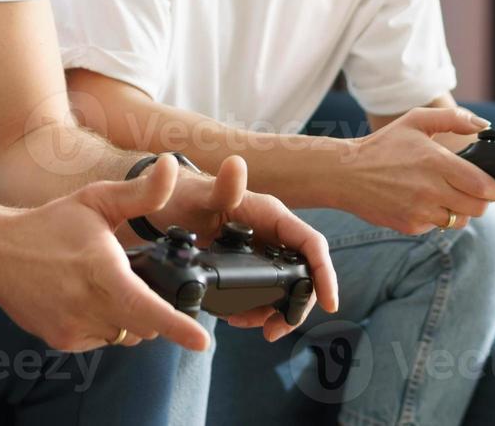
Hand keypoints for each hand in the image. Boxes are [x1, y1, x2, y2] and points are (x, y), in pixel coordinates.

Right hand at [0, 155, 211, 352]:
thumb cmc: (49, 224)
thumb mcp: (96, 200)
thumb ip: (140, 192)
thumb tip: (171, 166)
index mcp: (99, 268)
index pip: (143, 304)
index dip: (176, 326)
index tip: (201, 342)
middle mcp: (86, 303)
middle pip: (145, 323)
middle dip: (153, 307)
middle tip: (136, 277)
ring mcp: (73, 326)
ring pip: (125, 334)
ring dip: (128, 316)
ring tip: (104, 284)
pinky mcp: (63, 341)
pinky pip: (102, 340)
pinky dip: (104, 323)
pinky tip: (85, 298)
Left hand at [143, 154, 339, 340]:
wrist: (164, 205)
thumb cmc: (184, 194)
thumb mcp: (202, 194)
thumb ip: (222, 185)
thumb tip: (237, 164)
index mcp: (272, 215)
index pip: (311, 244)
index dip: (325, 274)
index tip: (331, 304)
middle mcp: (273, 233)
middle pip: (304, 273)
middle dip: (296, 306)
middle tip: (273, 331)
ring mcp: (263, 250)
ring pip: (286, 287)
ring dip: (275, 312)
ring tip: (250, 326)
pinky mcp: (249, 264)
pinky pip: (265, 290)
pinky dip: (258, 309)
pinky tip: (238, 318)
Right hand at [337, 106, 494, 234]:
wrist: (346, 174)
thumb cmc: (383, 145)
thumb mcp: (416, 121)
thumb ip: (452, 118)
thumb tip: (484, 126)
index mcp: (435, 162)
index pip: (482, 186)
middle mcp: (430, 190)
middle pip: (479, 207)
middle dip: (484, 200)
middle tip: (475, 189)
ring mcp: (420, 211)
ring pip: (461, 220)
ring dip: (462, 209)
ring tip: (448, 194)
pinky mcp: (411, 226)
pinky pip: (438, 226)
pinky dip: (438, 216)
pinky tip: (425, 200)